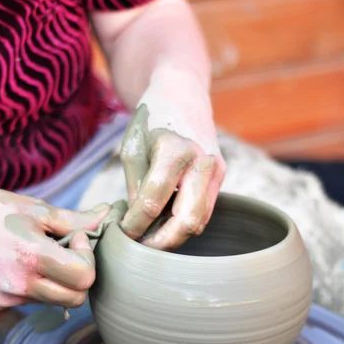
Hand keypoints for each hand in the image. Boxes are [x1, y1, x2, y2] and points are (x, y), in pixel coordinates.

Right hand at [0, 189, 109, 309]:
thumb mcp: (34, 209)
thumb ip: (74, 220)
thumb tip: (106, 216)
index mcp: (32, 257)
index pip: (84, 278)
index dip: (87, 257)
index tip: (75, 238)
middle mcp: (20, 284)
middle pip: (75, 298)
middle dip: (79, 276)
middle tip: (67, 251)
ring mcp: (7, 298)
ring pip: (55, 300)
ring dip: (59, 281)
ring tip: (42, 254)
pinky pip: (33, 300)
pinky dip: (39, 285)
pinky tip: (25, 264)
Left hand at [120, 68, 225, 249]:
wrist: (182, 93)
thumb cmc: (152, 119)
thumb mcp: (133, 150)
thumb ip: (136, 189)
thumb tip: (139, 225)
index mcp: (175, 150)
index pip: (153, 202)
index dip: (135, 224)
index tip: (122, 233)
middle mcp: (202, 162)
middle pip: (188, 222)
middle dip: (163, 242)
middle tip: (141, 249)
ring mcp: (217, 170)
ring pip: (200, 221)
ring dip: (175, 235)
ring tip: (151, 236)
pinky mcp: (221, 176)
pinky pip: (204, 210)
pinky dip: (184, 221)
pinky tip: (165, 221)